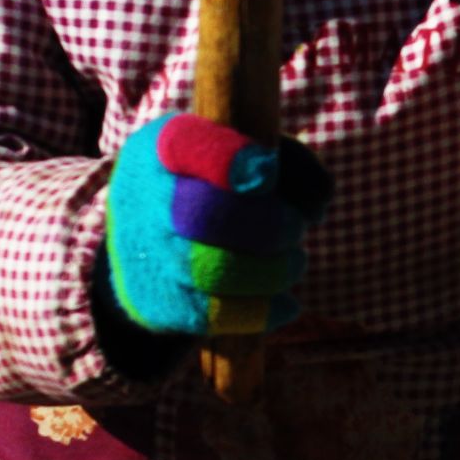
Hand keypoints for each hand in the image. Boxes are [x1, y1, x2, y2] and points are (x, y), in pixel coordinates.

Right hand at [102, 113, 329, 337]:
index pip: (185, 145)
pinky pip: (213, 314)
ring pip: (214, 270)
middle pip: (208, 215)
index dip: (229, 160)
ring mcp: (145, 254)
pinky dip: (263, 312)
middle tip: (297, 230)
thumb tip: (317, 203)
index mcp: (165, 146)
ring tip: (294, 263)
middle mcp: (142, 197)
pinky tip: (288, 305)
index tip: (268, 173)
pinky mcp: (155, 303)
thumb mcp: (251, 157)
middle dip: (271, 226)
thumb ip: (292, 165)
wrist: (151, 246)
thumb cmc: (222, 189)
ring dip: (273, 271)